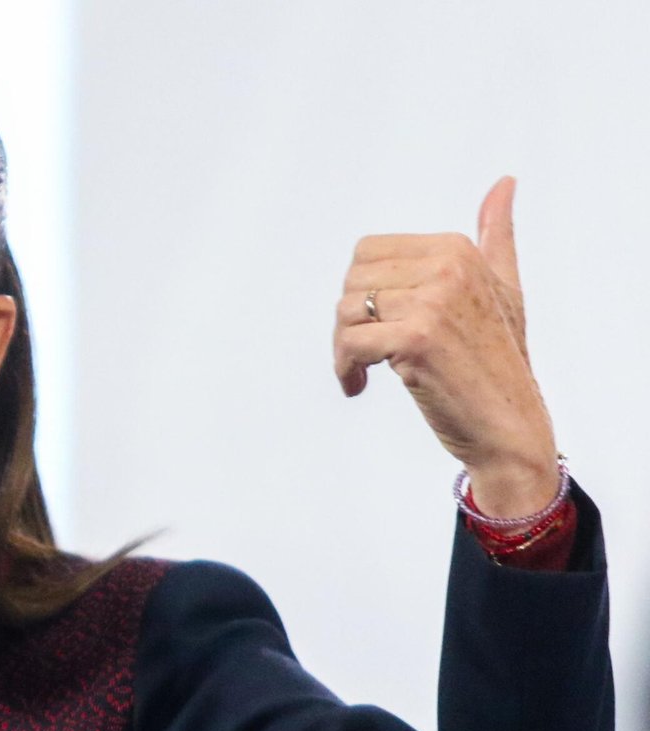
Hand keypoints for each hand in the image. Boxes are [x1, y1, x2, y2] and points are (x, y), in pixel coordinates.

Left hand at [333, 176, 557, 520]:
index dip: (360, 293)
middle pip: (352, 281)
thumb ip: (496, 236)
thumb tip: (504, 182)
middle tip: (364, 353)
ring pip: (346, 312)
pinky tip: (357, 387)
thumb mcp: (504, 288)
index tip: (374, 325)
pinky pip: (349, 343)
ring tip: (363, 372)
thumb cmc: (500, 360)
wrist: (510, 425)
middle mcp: (448, 267)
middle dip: (348, 320)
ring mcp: (434, 302)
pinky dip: (344, 369)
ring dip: (343, 348)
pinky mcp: (417, 340)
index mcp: (457, 249)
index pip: (366, 253)